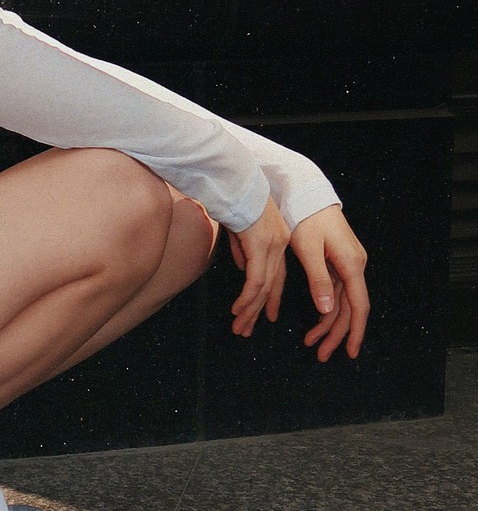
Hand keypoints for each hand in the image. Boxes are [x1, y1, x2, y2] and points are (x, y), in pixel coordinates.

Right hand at [227, 196, 289, 338]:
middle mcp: (279, 244)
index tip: (267, 315)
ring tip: (240, 327)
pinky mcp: (260, 248)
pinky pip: (255, 281)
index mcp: (277, 238)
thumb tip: (243, 268)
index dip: (271, 297)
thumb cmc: (231, 197)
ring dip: (250, 310)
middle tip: (247, 329)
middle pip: (271, 285)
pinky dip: (247, 299)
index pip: (277, 275)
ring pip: (263, 288)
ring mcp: (271, 246)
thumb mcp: (239, 227)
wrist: (232, 181)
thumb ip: (244, 249)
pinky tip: (238, 311)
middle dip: (258, 310)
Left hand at [289, 205, 368, 360]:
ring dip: (329, 325)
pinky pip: (336, 293)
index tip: (351, 352)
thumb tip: (327, 310)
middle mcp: (354, 266)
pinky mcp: (338, 263)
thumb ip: (319, 280)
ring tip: (311, 344)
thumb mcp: (309, 249)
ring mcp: (347, 265)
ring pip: (342, 303)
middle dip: (337, 334)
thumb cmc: (307, 218)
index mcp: (351, 264)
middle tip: (321, 355)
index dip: (355, 331)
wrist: (308, 194)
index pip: (358, 306)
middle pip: (350, 309)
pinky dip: (326, 309)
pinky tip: (315, 322)